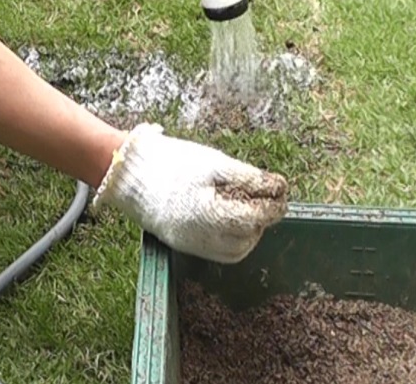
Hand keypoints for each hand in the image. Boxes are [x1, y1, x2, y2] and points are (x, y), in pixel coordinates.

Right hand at [91, 123, 288, 263]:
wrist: (132, 174)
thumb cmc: (174, 164)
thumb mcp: (214, 163)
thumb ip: (248, 178)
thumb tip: (277, 187)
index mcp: (211, 213)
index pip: (256, 217)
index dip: (274, 205)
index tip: (282, 190)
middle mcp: (202, 236)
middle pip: (248, 238)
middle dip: (262, 220)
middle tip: (266, 199)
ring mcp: (191, 244)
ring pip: (235, 251)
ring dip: (249, 233)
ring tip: (247, 209)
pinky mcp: (183, 244)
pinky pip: (218, 253)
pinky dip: (232, 240)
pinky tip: (229, 219)